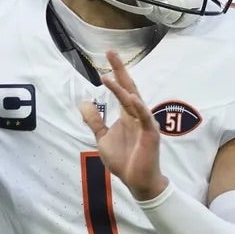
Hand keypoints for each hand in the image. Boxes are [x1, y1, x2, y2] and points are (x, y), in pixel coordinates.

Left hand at [79, 51, 168, 200]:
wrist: (137, 181)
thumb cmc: (124, 159)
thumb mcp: (102, 137)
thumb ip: (95, 120)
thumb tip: (83, 102)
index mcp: (127, 114)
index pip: (122, 88)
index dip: (115, 72)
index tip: (107, 55)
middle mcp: (137, 114)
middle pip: (129, 87)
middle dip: (120, 70)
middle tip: (111, 53)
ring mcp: (145, 123)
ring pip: (134, 101)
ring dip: (122, 89)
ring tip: (109, 77)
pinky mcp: (151, 134)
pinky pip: (145, 118)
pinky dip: (139, 108)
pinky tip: (132, 98)